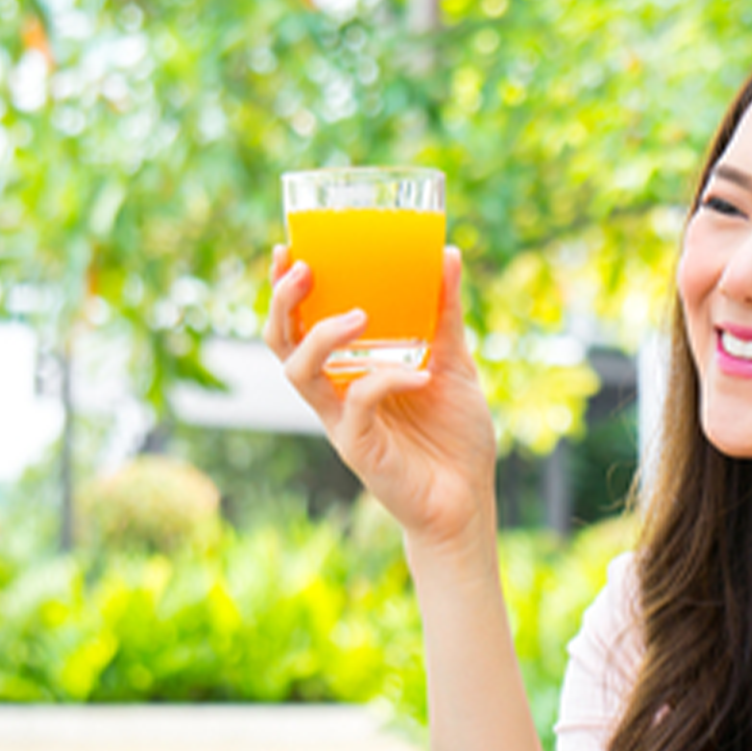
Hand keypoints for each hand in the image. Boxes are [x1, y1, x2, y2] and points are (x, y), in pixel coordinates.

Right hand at [264, 244, 498, 549]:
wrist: (469, 501)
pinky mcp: (359, 448)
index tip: (288, 249)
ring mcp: (343, 421)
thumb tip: (448, 255)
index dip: (285, 290)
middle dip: (284, 302)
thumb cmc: (455, 435)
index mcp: (349, 371)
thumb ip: (445, 314)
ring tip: (360, 314)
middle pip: (282, 343)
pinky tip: (421, 374)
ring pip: (299, 372)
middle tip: (306, 268)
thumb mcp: (455, 362)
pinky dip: (386, 380)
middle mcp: (336, 394)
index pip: (300, 325)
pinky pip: (357, 403)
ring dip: (322, 336)